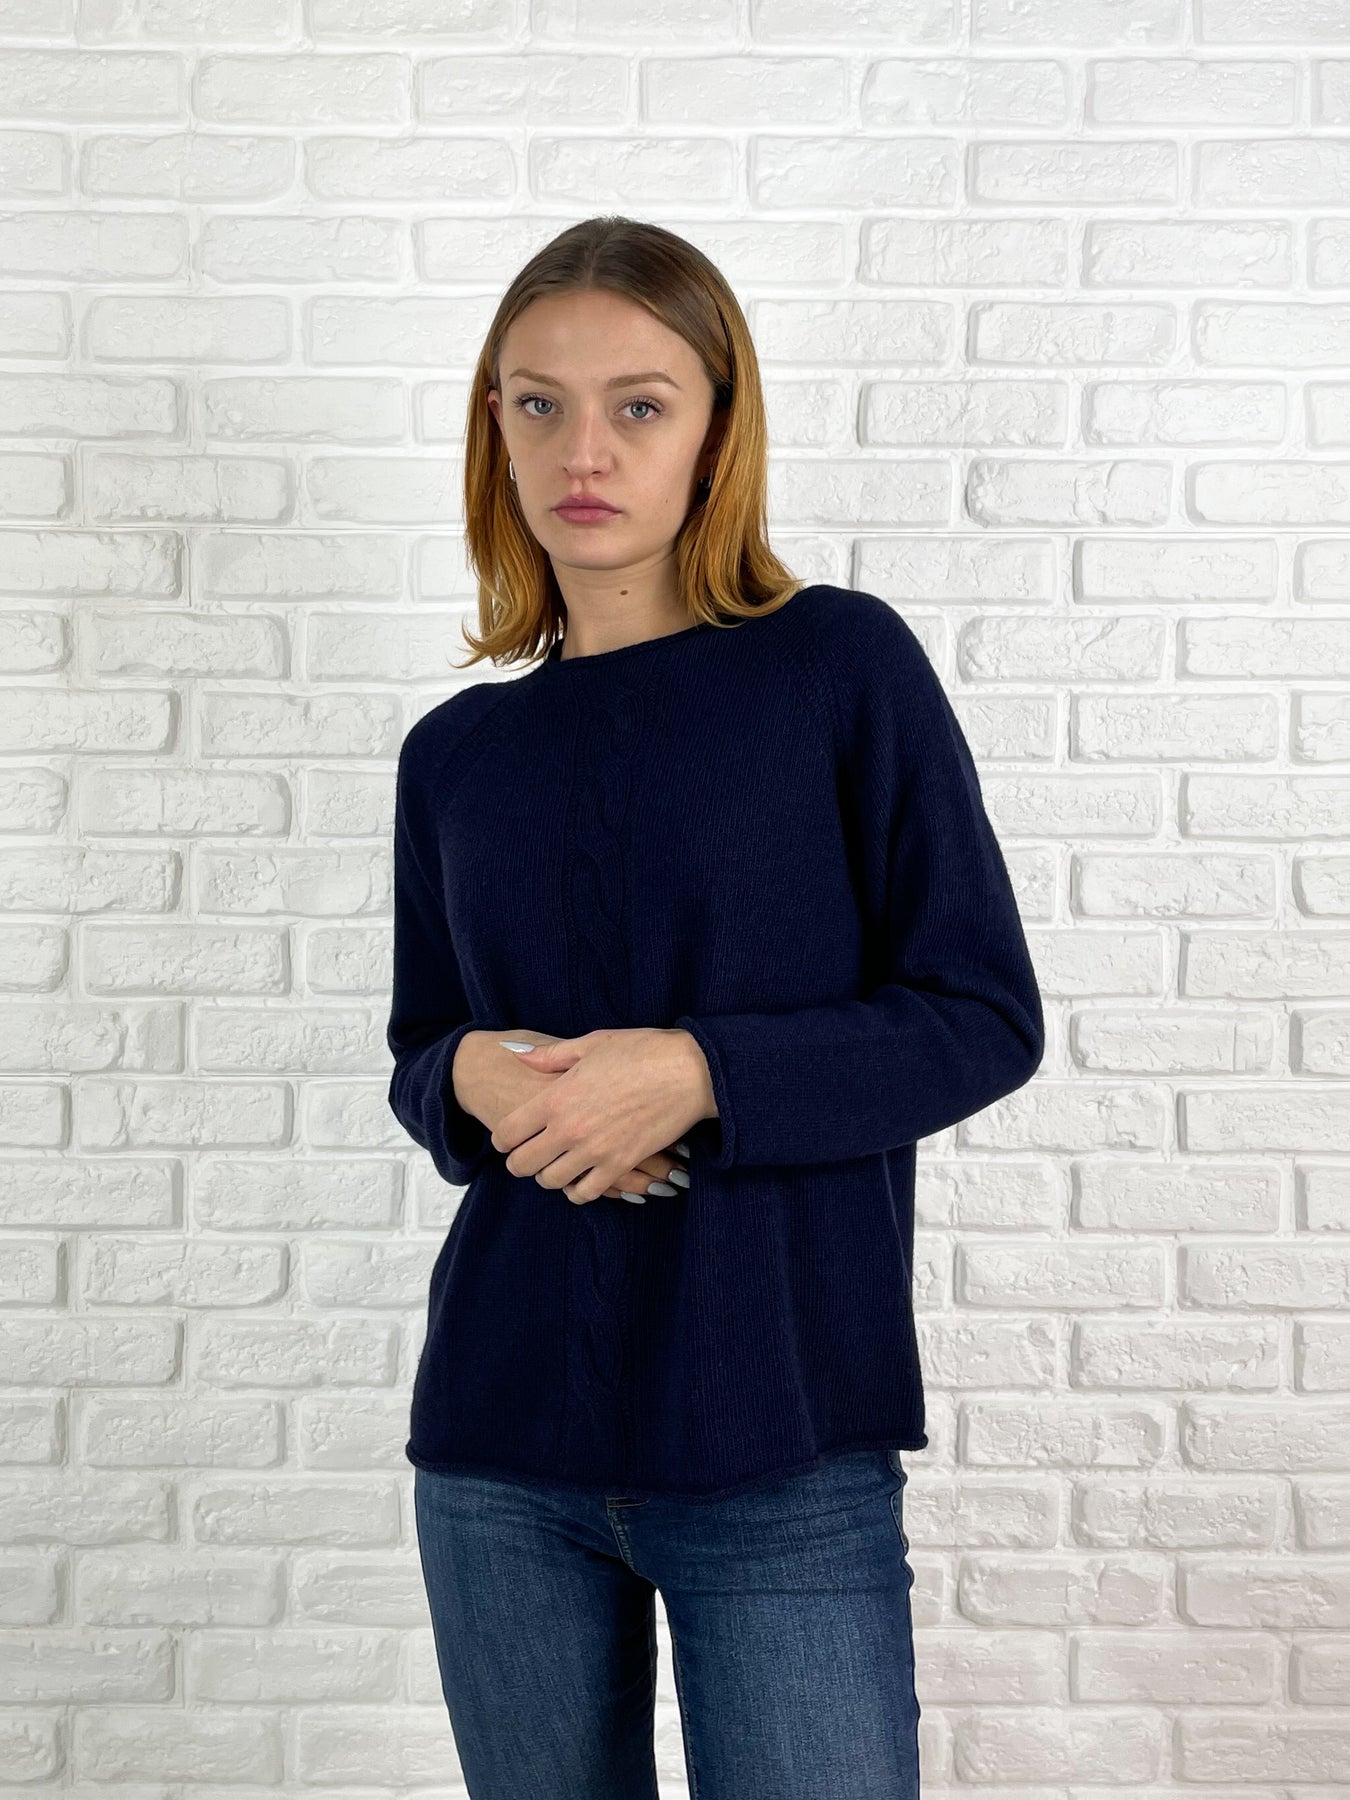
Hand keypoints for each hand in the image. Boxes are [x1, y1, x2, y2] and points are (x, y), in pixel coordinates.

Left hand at [492, 1027, 711, 1205]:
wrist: (689, 1071)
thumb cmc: (642, 1051)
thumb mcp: (592, 1044)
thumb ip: (551, 1056)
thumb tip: (519, 1055)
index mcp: (556, 1097)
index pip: (508, 1133)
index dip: (502, 1139)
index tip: (508, 1139)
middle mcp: (569, 1129)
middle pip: (522, 1165)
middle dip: (519, 1162)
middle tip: (527, 1155)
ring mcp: (595, 1151)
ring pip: (551, 1182)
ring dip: (549, 1176)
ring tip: (556, 1165)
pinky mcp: (620, 1165)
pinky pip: (586, 1193)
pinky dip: (578, 1190)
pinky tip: (581, 1178)